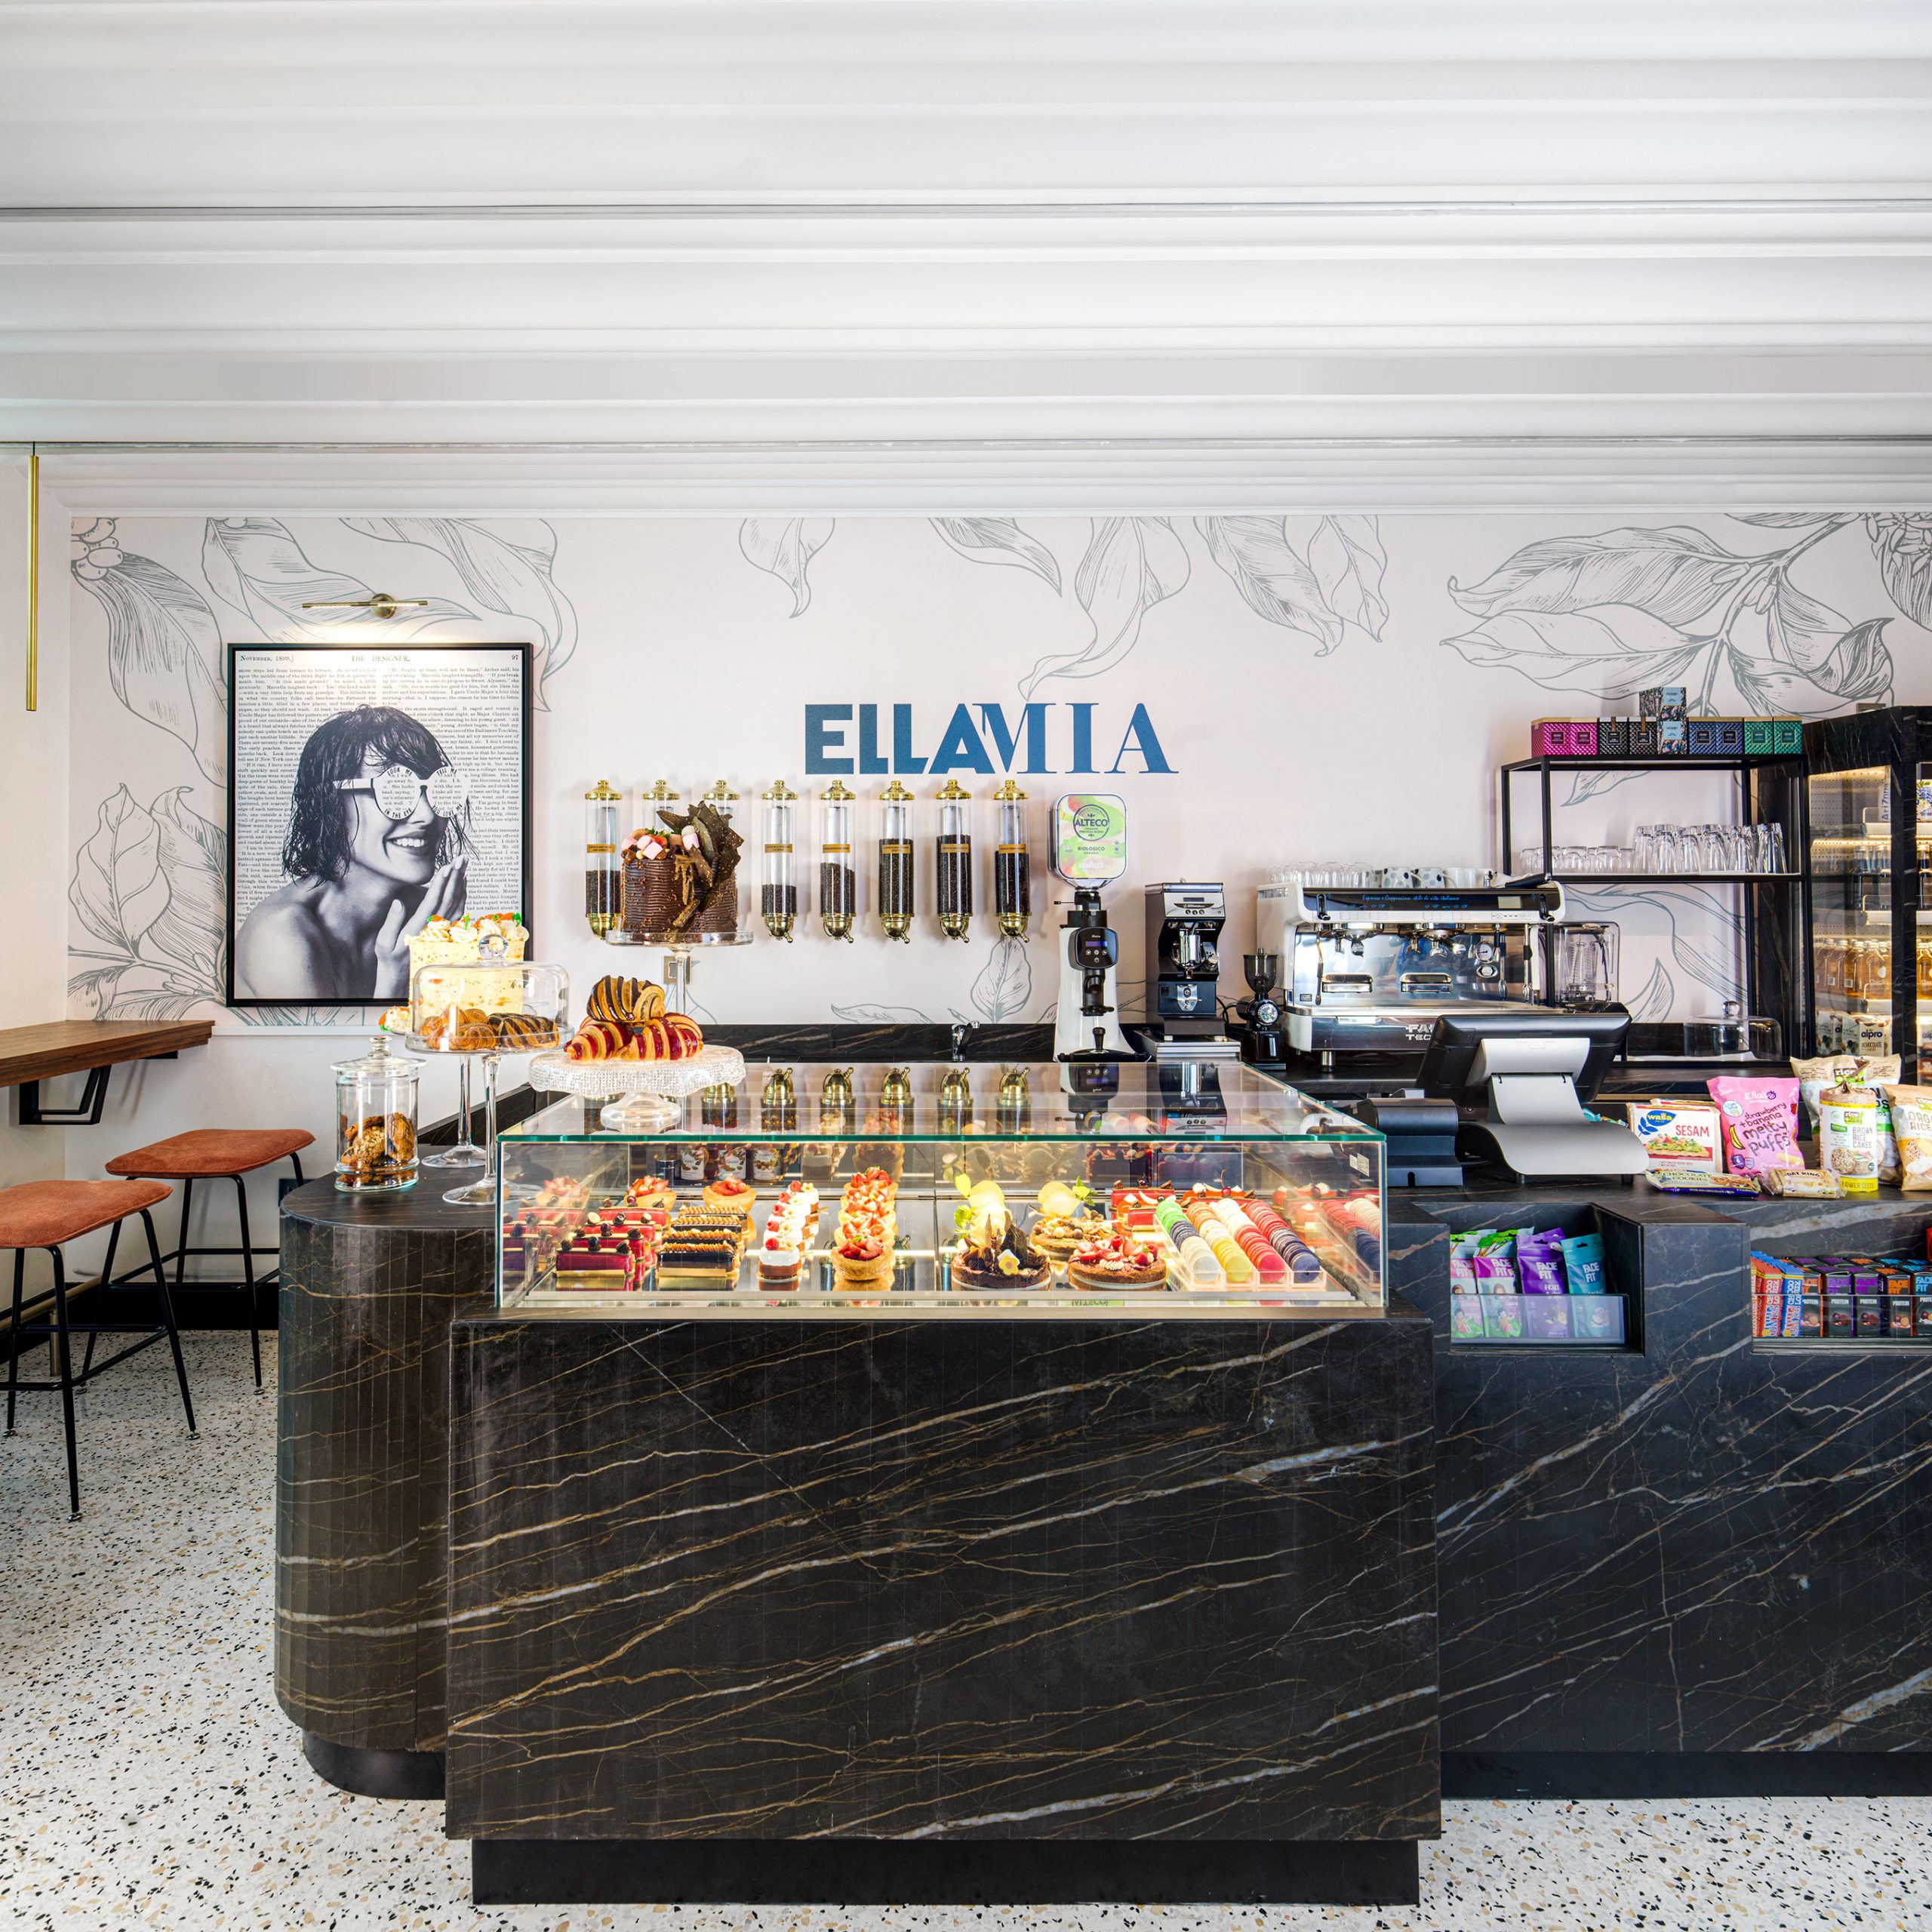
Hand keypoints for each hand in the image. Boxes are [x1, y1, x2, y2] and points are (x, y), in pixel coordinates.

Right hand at [372, 858, 467, 997]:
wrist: (401, 974)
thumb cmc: (389, 956)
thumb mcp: (384, 942)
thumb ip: (392, 921)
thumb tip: (398, 902)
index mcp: (418, 929)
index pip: (433, 903)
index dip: (441, 884)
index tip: (446, 867)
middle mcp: (434, 930)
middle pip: (449, 900)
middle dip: (455, 877)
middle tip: (461, 858)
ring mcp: (442, 931)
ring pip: (457, 905)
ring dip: (461, 884)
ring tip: (463, 865)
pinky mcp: (446, 932)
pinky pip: (458, 912)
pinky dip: (462, 895)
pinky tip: (462, 882)